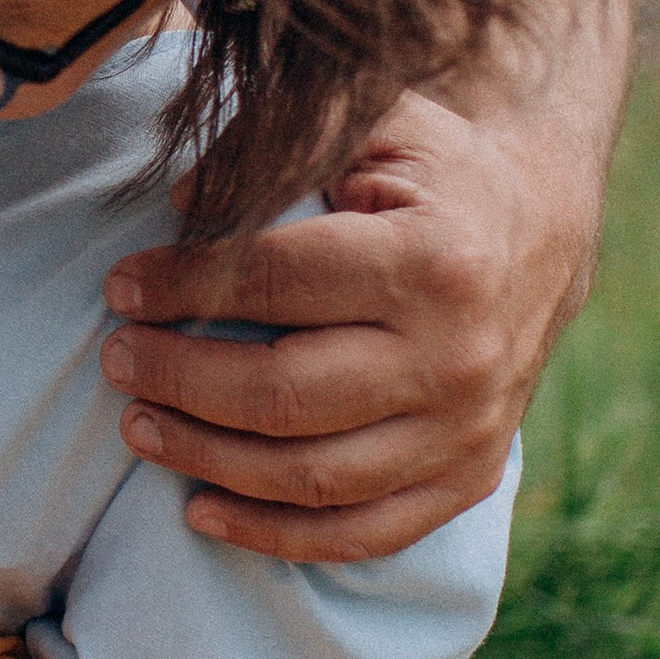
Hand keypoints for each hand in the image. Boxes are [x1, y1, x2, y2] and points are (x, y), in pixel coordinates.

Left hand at [99, 87, 599, 562]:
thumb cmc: (435, 173)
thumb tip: (181, 199)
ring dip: (206, 458)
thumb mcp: (378, 123)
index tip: (120, 286)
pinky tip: (201, 512)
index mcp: (435, 260)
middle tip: (116, 359)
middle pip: (283, 394)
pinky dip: (275, 535)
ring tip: (137, 426)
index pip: (277, 282)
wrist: (543, 233)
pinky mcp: (467, 477)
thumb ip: (286, 142)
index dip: (182, 285)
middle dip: (180, 379)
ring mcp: (466, 430)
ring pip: (310, 474)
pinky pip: (361, 532)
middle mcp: (456, 356)